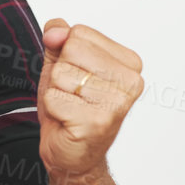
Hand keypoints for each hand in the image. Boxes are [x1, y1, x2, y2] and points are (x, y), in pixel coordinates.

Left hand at [36, 18, 143, 182]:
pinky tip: (68, 121)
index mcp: (129, 62)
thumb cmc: (71, 105)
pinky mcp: (97, 123)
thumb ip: (58, 35)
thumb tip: (55, 32)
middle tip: (73, 95)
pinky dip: (53, 110)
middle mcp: (131, 82)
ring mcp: (117, 104)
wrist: (71, 152)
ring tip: (71, 107)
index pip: (79, 32)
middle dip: (60, 72)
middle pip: (70, 50)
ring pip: (60, 74)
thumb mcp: (61, 62)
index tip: (79, 76)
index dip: (66, 54)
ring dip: (57, 92)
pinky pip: (53, 98)